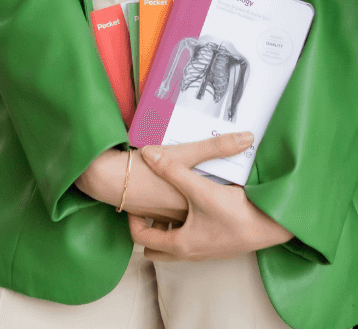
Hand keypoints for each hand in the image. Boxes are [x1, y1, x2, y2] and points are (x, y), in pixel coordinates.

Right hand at [75, 133, 251, 222]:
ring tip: (206, 196)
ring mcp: (165, 219)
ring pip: (187, 217)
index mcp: (193, 202)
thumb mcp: (185, 152)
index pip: (224, 204)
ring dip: (195, 210)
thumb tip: (248, 138)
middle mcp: (181, 216)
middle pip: (205, 213)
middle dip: (216, 205)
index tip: (249, 192)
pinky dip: (175, 210)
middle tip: (232, 192)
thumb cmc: (146, 166)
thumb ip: (217, 146)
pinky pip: (170, 217)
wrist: (108, 178)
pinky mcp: (151, 216)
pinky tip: (175, 195)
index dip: (237, 198)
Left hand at [128, 137, 293, 260]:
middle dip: (150, 228)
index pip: (141, 238)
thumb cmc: (234, 214)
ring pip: (176, 242)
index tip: (134, 203)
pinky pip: (193, 238)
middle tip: (150, 207)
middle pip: (156, 247)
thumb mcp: (200, 188)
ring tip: (172, 200)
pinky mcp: (217, 244)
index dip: (132, 220)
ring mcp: (204, 250)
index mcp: (178, 244)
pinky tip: (198, 202)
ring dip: (170, 226)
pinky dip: (188, 224)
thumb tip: (148, 154)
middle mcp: (188, 252)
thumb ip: (173, 169)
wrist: (270, 226)